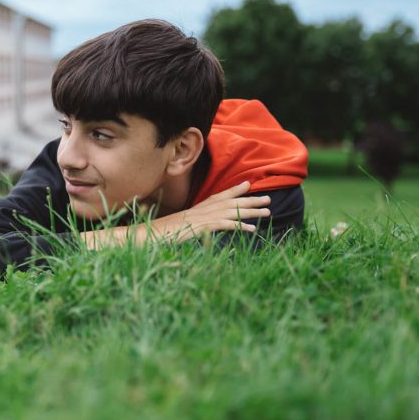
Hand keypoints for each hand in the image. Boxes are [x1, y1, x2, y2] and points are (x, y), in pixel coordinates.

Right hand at [148, 181, 269, 240]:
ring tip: (267, 212)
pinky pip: (224, 225)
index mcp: (197, 208)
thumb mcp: (179, 225)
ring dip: (250, 211)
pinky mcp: (202, 227)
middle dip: (249, 200)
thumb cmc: (161, 232)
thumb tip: (197, 225)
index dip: (234, 190)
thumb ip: (191, 223)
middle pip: (229, 202)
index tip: (247, 185)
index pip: (218, 196)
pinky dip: (239, 226)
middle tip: (268, 199)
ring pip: (231, 211)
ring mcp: (202, 217)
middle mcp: (201, 209)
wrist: (150, 234)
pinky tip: (251, 229)